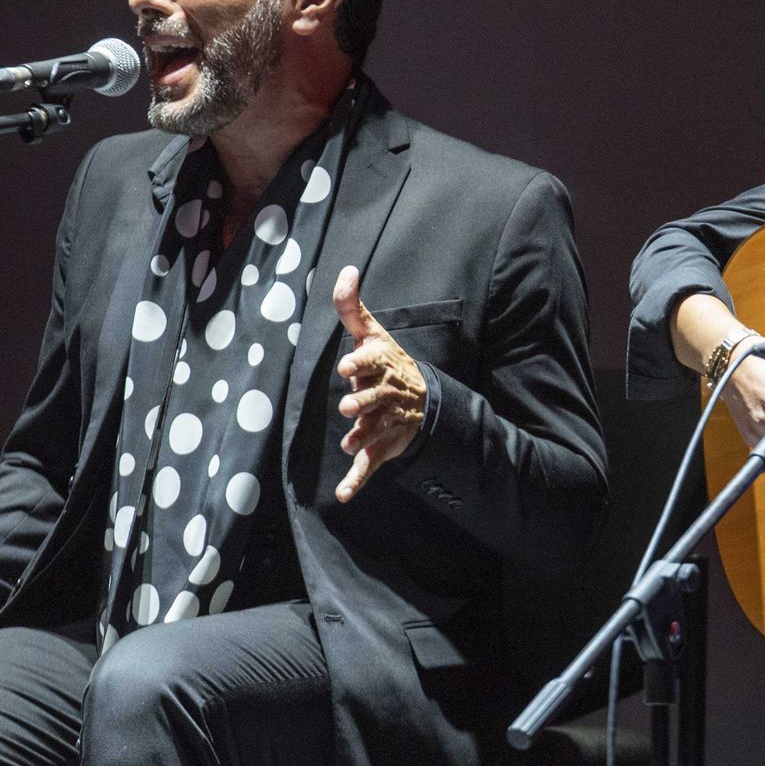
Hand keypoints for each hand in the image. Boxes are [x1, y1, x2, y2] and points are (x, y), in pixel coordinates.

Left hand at [332, 265, 427, 502]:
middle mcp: (386, 395)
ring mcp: (385, 422)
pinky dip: (357, 481)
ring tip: (349, 444)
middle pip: (374, 398)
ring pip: (374, 431)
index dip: (361, 364)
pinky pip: (370, 465)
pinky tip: (344, 496)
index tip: (347, 366)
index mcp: (383, 366)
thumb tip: (347, 270)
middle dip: (363, 403)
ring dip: (362, 438)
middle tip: (349, 406)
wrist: (421, 401)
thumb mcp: (372, 333)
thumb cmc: (387, 363)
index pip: (373, 363)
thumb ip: (352, 306)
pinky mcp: (381, 446)